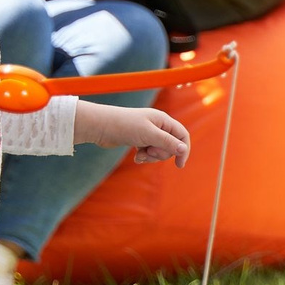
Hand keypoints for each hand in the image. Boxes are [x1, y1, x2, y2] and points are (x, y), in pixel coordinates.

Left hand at [76, 101, 191, 166]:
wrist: (100, 126)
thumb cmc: (125, 126)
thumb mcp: (149, 135)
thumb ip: (168, 142)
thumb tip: (183, 149)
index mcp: (163, 120)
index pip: (182, 135)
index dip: (183, 149)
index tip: (179, 164)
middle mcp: (157, 125)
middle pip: (171, 145)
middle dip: (161, 153)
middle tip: (149, 152)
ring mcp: (148, 133)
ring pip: (160, 151)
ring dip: (151, 157)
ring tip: (140, 155)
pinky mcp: (140, 140)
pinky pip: (149, 152)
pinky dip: (144, 156)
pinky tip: (136, 157)